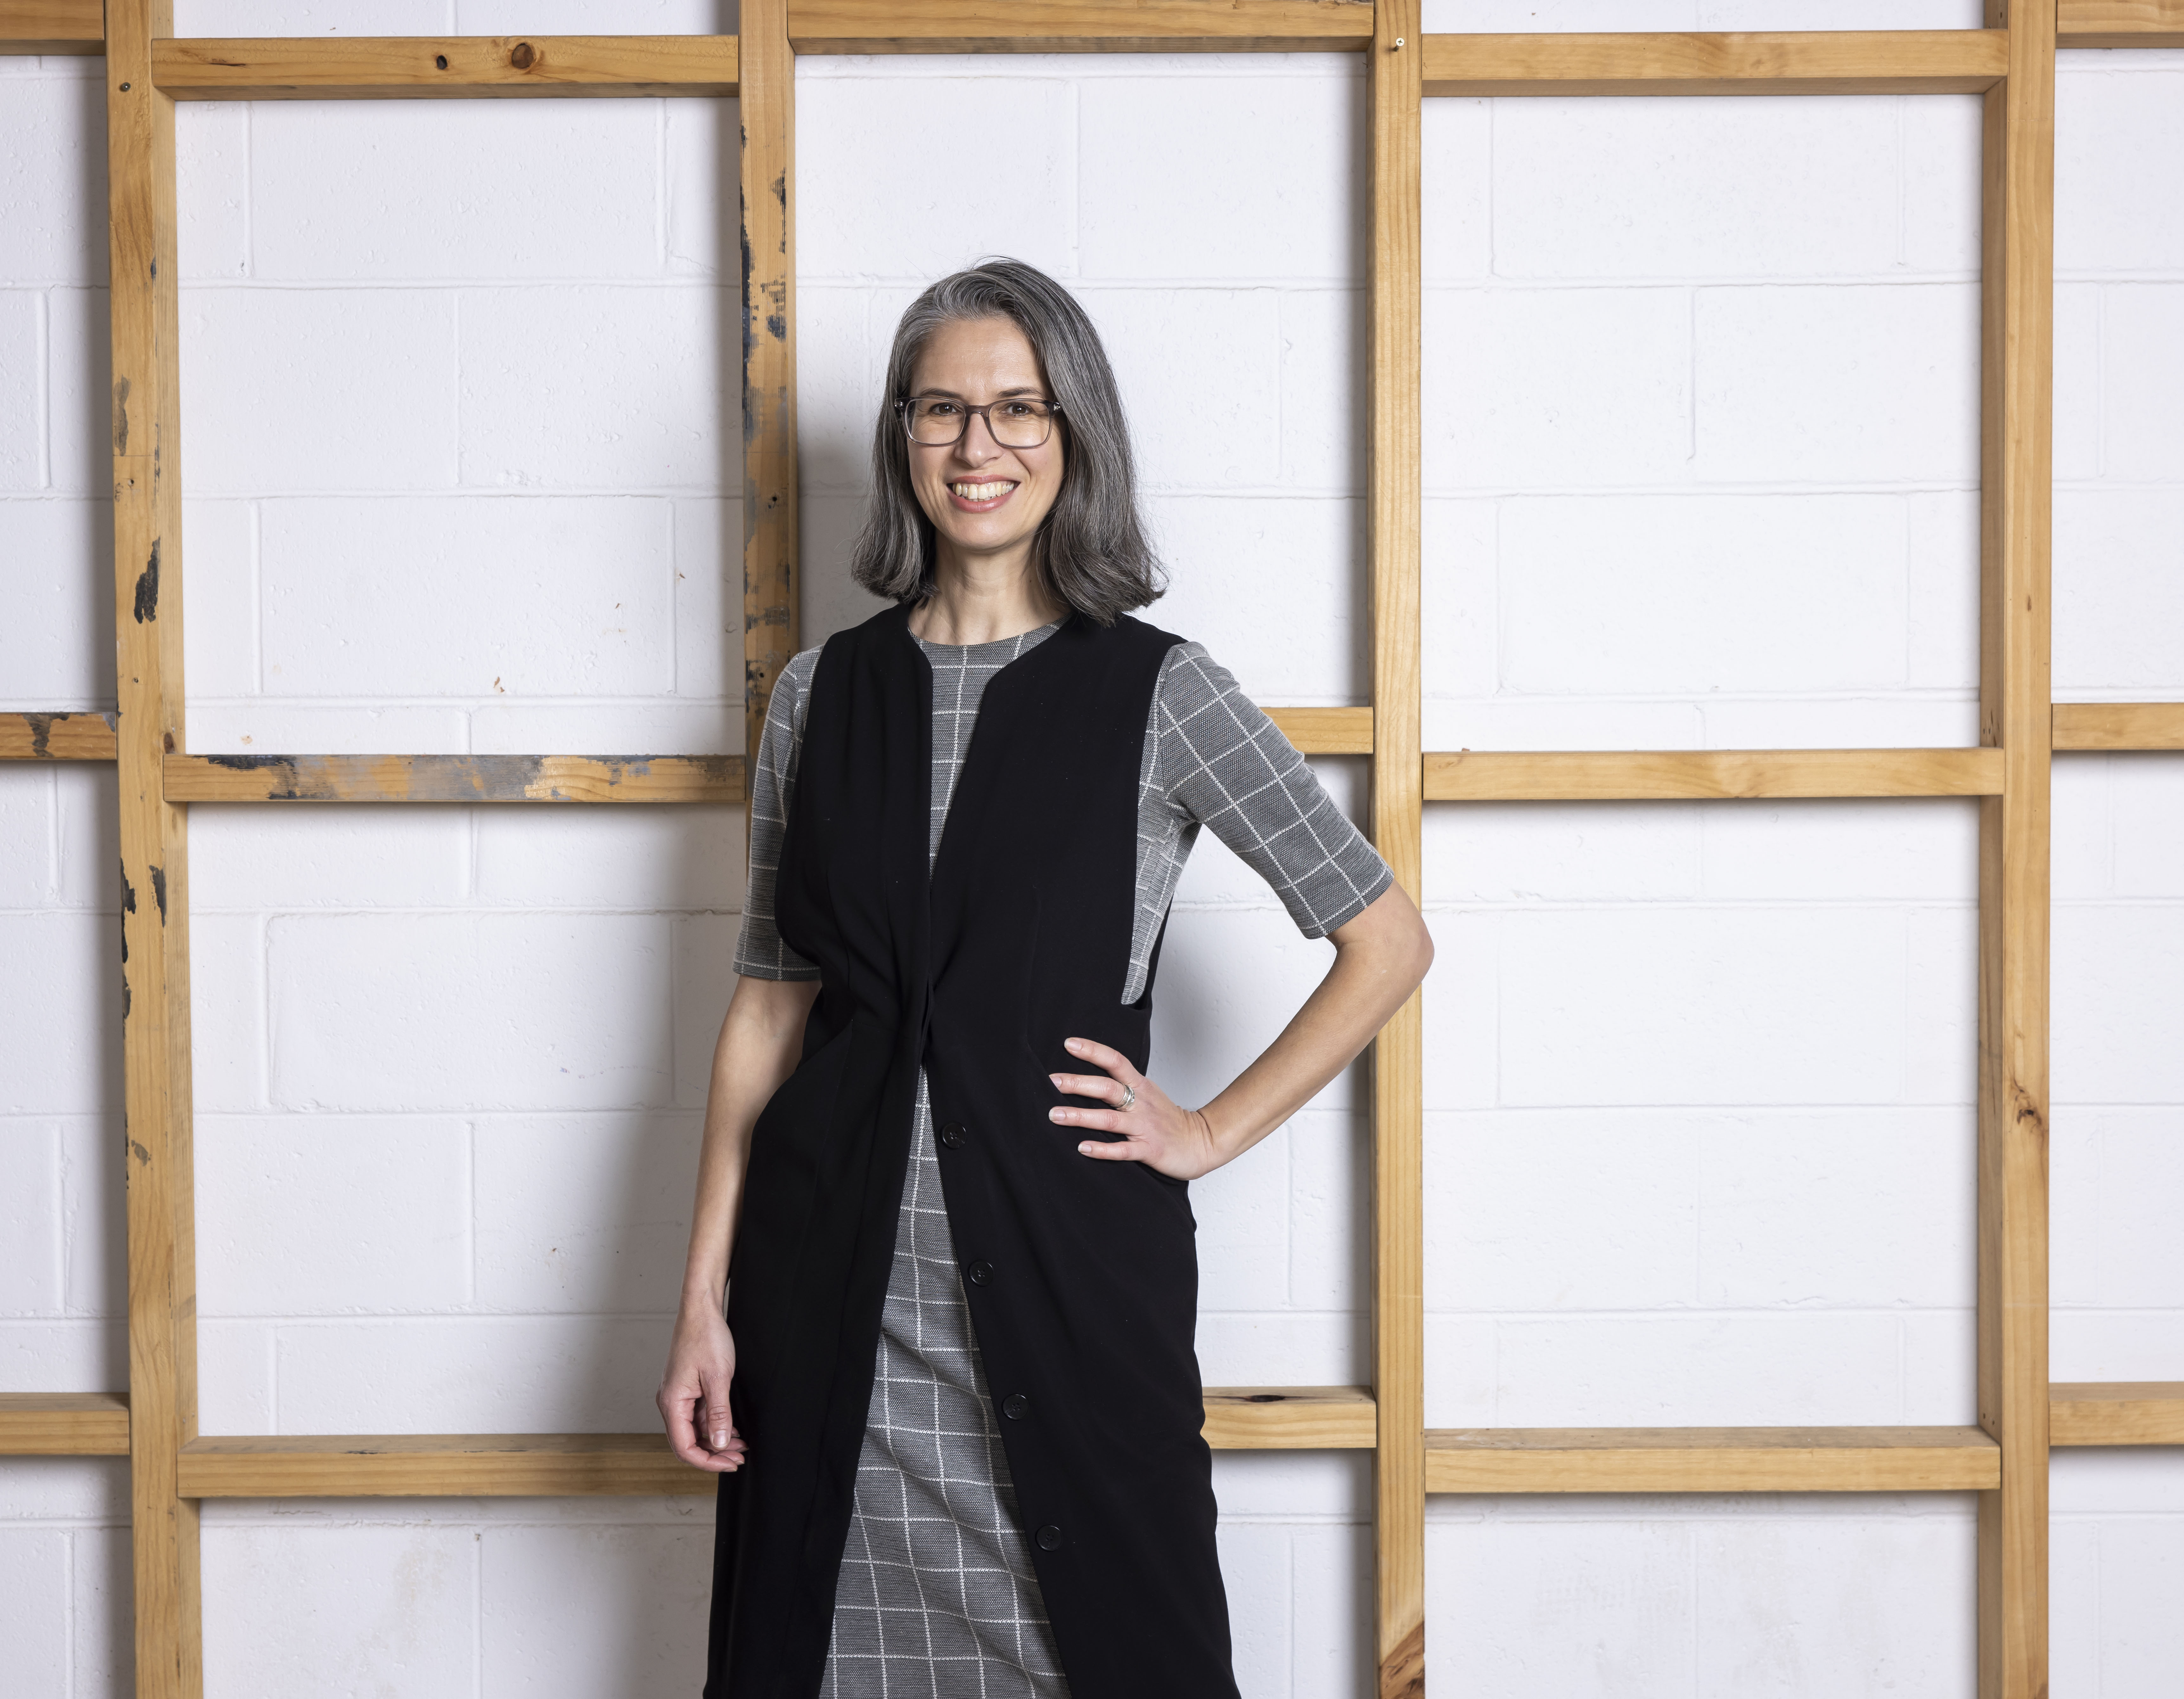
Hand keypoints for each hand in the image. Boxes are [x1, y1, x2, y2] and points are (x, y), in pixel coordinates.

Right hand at [658, 1302, 748, 1472]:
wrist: (701, 1310)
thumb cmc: (706, 1337)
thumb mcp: (718, 1378)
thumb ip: (718, 1414)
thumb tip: (719, 1444)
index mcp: (672, 1402)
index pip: (684, 1447)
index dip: (708, 1462)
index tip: (731, 1464)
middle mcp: (670, 1402)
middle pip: (687, 1442)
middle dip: (713, 1454)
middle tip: (740, 1458)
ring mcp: (678, 1395)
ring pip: (694, 1430)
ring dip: (716, 1440)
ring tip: (741, 1445)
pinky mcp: (686, 1388)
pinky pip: (697, 1416)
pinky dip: (713, 1425)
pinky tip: (732, 1428)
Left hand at [1048, 1035, 1226, 1181]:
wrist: (1202, 1142)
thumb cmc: (1169, 1119)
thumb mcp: (1148, 1094)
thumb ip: (1123, 1086)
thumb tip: (1087, 1079)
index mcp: (1140, 1086)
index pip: (1115, 1061)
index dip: (1093, 1050)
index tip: (1068, 1043)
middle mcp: (1141, 1103)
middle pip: (1108, 1088)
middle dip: (1078, 1084)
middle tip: (1052, 1081)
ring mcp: (1145, 1127)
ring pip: (1109, 1119)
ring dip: (1080, 1117)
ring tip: (1055, 1115)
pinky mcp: (1150, 1150)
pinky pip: (1123, 1150)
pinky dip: (1102, 1149)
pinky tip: (1082, 1148)